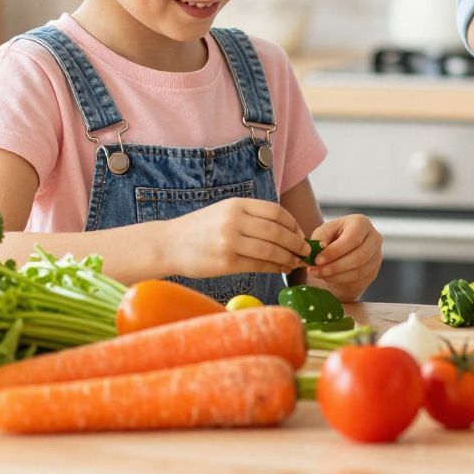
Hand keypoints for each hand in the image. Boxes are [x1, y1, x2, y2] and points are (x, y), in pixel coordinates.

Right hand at [164, 197, 308, 278]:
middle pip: (276, 231)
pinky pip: (258, 265)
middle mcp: (234, 220)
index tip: (300, 234)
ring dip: (288, 258)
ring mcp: (229, 242)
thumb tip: (288, 229)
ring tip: (297, 262)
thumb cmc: (201, 229)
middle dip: (296, 243)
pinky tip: (281, 269)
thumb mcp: (225, 211)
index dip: (293, 224)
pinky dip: (275, 268)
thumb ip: (252, 216)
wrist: (168, 244)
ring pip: (270, 250)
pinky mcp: (225, 263)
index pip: (275, 212)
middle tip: (305, 251)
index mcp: (236, 204)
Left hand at [309, 214, 381, 302]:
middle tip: (316, 271)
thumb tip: (319, 247)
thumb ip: (320, 238)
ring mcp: (376, 256)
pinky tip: (328, 278)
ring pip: (359, 271)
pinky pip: (358, 281)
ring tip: (319, 274)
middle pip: (360, 256)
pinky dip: (341, 282)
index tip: (317, 260)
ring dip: (336, 276)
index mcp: (361, 223)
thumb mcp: (322, 233)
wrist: (340, 252)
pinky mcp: (373, 272)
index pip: (353, 238)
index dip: (335, 251)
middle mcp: (374, 238)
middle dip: (335, 267)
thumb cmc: (331, 239)